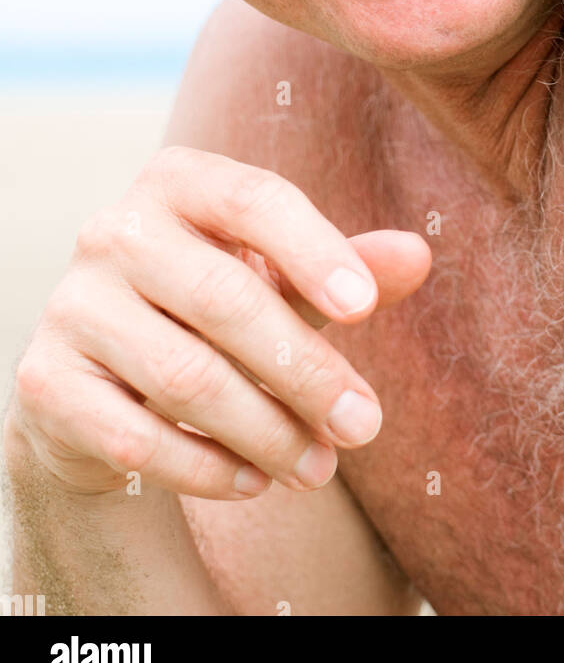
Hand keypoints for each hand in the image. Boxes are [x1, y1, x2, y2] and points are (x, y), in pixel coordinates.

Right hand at [6, 146, 429, 499]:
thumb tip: (418, 255)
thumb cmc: (214, 309)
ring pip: (185, 376)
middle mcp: (115, 230)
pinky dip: (206, 468)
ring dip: (267, 432)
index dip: (313, 249)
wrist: (102, 375)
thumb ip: (350, 269)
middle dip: (306, 371)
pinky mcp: (46, 380)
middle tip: (365, 427)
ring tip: (320, 469)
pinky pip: (137, 436)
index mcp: (178, 182)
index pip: (252, 198)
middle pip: (224, 298)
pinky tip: (254, 481)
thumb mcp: (283, 279)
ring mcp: (72, 303)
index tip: (366, 308)